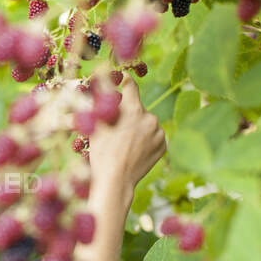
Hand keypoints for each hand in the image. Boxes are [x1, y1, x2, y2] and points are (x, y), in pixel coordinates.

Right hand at [88, 73, 165, 205]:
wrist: (115, 180)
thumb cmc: (101, 152)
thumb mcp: (96, 124)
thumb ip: (101, 102)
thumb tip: (99, 83)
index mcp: (133, 109)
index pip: (131, 86)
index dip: (124, 81)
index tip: (122, 80)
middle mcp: (150, 118)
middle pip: (137, 108)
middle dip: (127, 114)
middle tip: (115, 128)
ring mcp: (159, 133)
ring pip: (146, 123)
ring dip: (137, 127)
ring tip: (124, 143)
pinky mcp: (164, 146)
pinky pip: (153, 136)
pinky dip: (145, 139)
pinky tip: (133, 150)